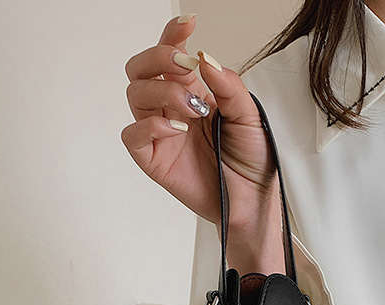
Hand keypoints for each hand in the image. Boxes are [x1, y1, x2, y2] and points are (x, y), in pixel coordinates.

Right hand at [121, 14, 281, 240]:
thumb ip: (228, 86)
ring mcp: (160, 134)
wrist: (253, 200)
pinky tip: (176, 129)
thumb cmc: (251, 160)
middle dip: (156, 57)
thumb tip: (204, 58)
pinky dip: (149, 126)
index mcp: (192, 91)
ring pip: (135, 95)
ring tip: (193, 109)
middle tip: (182, 66)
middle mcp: (171, 108)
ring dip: (163, 92)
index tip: (187, 24)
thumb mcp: (249, 115)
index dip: (171, 35)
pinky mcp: (153, 160)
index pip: (170, 55)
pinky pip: (132, 135)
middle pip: (141, 69)